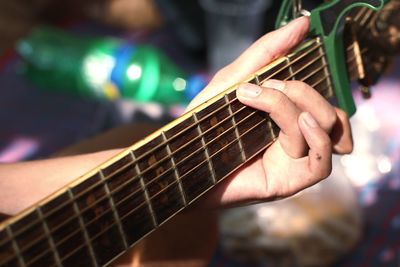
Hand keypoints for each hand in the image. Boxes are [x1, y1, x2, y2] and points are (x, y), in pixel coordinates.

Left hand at [188, 16, 352, 207]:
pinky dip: (319, 138)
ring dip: (303, 104)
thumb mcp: (232, 81)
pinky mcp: (290, 181)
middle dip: (301, 90)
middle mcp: (294, 138)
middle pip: (325, 111)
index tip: (295, 58)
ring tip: (266, 97)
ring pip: (324, 129)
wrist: (182, 161)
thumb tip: (302, 24)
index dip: (314, 79)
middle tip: (267, 84)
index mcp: (285, 117)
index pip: (321, 98)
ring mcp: (294, 160)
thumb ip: (266, 53)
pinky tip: (300, 122)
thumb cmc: (204, 123)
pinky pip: (322, 164)